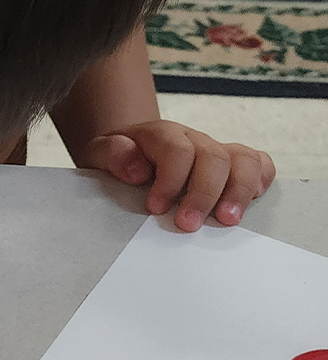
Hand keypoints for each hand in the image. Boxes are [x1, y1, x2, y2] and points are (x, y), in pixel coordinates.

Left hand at [77, 121, 274, 230]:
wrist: (127, 149)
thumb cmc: (117, 156)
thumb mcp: (99, 153)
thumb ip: (111, 154)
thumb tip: (138, 170)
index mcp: (160, 134)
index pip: (177, 150)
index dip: (170, 181)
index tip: (156, 208)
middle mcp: (193, 138)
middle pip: (213, 157)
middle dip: (203, 194)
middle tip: (188, 225)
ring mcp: (215, 149)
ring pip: (243, 159)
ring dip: (239, 191)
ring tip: (227, 220)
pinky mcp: (231, 162)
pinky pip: (259, 162)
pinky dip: (261, 179)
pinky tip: (250, 201)